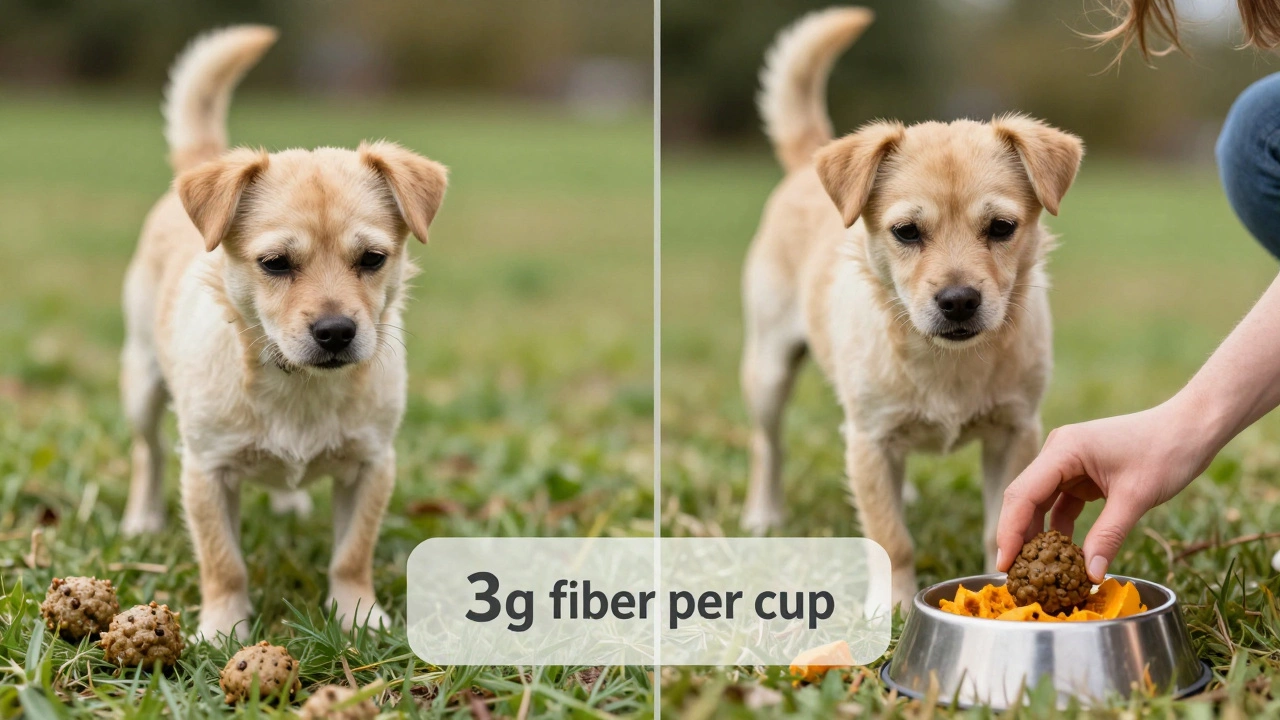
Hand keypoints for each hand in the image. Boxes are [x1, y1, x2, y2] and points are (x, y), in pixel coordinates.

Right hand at [995, 400, 1212, 582]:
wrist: (1191, 428)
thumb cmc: (1166, 451)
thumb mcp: (1136, 497)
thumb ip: (1108, 535)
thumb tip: (1090, 576)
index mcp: (1063, 449)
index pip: (1023, 494)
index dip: (1010, 531)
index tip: (1003, 564)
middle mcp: (1058, 453)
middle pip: (1024, 499)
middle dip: (1018, 536)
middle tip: (1014, 574)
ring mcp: (1067, 463)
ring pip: (1039, 503)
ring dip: (1037, 534)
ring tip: (1035, 570)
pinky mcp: (1080, 473)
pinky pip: (1060, 504)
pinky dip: (1059, 528)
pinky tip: (1063, 554)